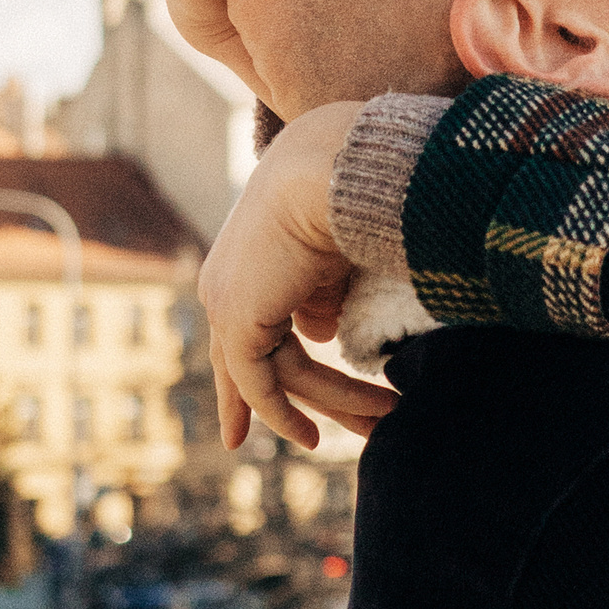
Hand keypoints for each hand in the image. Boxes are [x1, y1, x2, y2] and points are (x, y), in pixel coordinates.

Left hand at [198, 101, 398, 450]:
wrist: (333, 169)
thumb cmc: (349, 194)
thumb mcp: (337, 256)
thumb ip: (324, 296)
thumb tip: (320, 335)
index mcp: (248, 260)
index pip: (250, 329)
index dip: (262, 372)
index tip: (278, 412)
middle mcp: (226, 284)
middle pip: (252, 362)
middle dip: (284, 406)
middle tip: (319, 439)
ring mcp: (226, 302)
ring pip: (277, 373)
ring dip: (335, 402)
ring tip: (383, 421)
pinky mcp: (236, 321)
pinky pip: (261, 383)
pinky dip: (285, 414)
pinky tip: (312, 439)